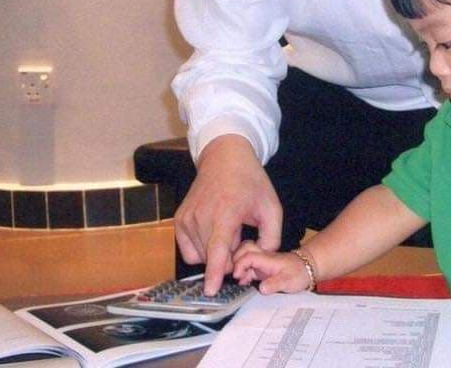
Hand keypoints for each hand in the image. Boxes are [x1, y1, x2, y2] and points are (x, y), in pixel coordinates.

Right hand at [174, 135, 281, 294]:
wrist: (225, 159)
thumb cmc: (250, 182)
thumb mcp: (271, 207)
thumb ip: (271, 238)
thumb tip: (258, 261)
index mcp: (226, 211)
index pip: (218, 248)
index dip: (216, 271)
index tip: (210, 290)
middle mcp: (202, 215)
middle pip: (213, 257)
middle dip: (229, 258)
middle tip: (241, 238)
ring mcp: (186, 218)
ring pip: (200, 256)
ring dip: (216, 253)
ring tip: (228, 231)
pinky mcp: (179, 220)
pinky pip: (189, 251)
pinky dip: (202, 250)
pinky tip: (214, 234)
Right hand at [232, 241, 310, 293]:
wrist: (306, 268)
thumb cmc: (299, 272)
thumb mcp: (289, 281)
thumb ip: (275, 284)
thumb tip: (262, 288)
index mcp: (267, 258)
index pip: (249, 256)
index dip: (240, 264)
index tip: (238, 276)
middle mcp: (262, 258)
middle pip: (243, 250)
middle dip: (234, 260)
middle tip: (233, 275)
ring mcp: (260, 262)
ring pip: (243, 257)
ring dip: (237, 266)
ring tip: (237, 280)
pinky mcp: (260, 268)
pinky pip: (246, 266)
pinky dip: (241, 272)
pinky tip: (242, 283)